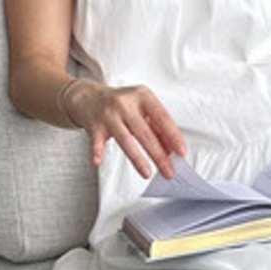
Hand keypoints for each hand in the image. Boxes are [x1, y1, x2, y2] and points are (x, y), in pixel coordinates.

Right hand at [61, 79, 186, 179]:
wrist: (88, 97)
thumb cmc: (120, 104)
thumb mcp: (141, 109)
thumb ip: (156, 126)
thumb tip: (170, 150)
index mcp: (142, 96)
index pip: (162, 117)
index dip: (173, 135)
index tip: (181, 152)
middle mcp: (125, 103)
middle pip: (145, 132)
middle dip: (159, 155)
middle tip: (169, 171)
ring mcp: (109, 114)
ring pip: (125, 140)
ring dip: (137, 159)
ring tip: (147, 173)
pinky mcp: (94, 125)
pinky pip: (96, 142)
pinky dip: (97, 152)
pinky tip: (98, 162)